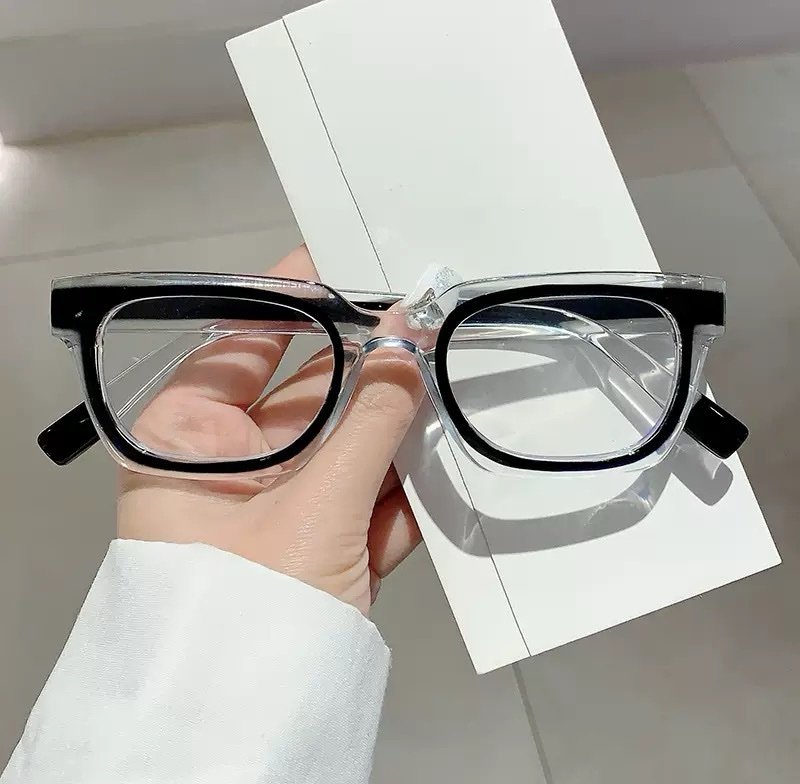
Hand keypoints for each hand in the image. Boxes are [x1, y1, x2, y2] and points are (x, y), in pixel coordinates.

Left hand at [117, 246, 423, 615]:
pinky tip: (438, 458)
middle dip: (367, 374)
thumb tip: (410, 339)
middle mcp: (228, 465)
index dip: (290, 301)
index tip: (340, 264)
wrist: (255, 731)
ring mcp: (277, 506)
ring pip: (345, 447)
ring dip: (394, 431)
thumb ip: (371, 420)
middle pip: (308, 398)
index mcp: (188, 441)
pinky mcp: (317, 543)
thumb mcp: (314, 507)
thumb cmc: (249, 609)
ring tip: (443, 384)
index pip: (238, 343)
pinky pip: (362, 496)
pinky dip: (398, 487)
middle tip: (422, 328)